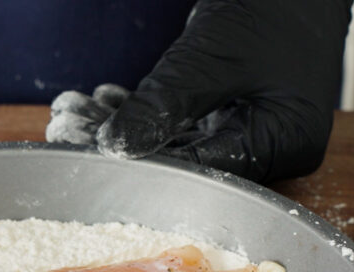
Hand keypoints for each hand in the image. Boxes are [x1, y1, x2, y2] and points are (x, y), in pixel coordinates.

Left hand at [47, 0, 352, 182]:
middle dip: (126, 144)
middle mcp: (274, 146)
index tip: (90, 153)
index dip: (145, 166)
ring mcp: (256, 129)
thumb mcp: (209, 59)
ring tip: (73, 112)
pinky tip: (103, 102)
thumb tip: (114, 147)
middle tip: (67, 130)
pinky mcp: (237, 112)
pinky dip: (147, 113)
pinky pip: (185, 124)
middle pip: (187, 163)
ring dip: (127, 127)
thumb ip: (164, 106)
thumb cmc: (271, 7)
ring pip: (178, 143)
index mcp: (286, 143)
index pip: (204, 173)